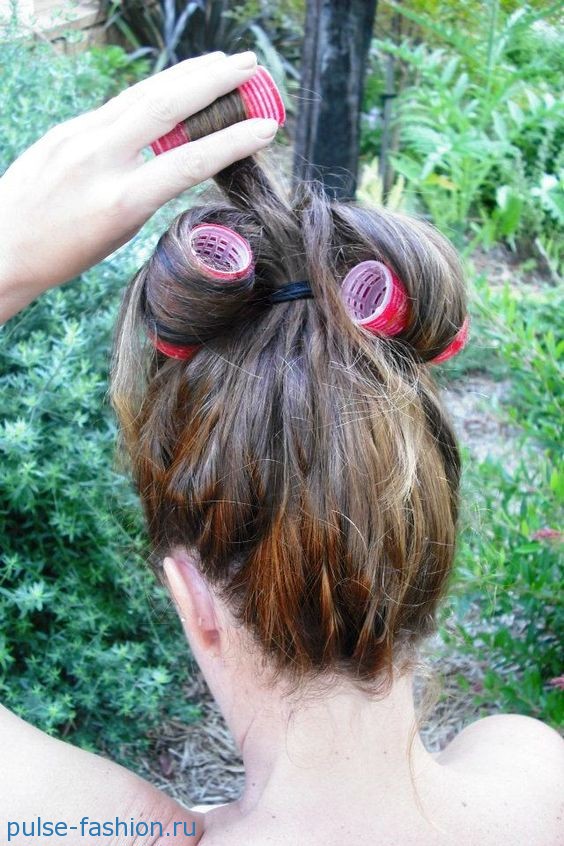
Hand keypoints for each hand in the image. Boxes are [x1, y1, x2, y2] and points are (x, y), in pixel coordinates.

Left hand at [0, 50, 277, 322]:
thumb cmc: (64, 253)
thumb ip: (146, 188)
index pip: (188, 163)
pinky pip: (117, 103)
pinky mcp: (64, 129)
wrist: (3, 246)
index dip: (233, 142)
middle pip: (165, 106)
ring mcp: (77, 137)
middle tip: (250, 66)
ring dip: (185, 74)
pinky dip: (152, 90)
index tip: (267, 127)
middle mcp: (98, 160)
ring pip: (141, 95)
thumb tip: (171, 150)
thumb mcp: (117, 233)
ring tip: (221, 62)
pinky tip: (172, 84)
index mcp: (118, 201)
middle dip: (212, 81)